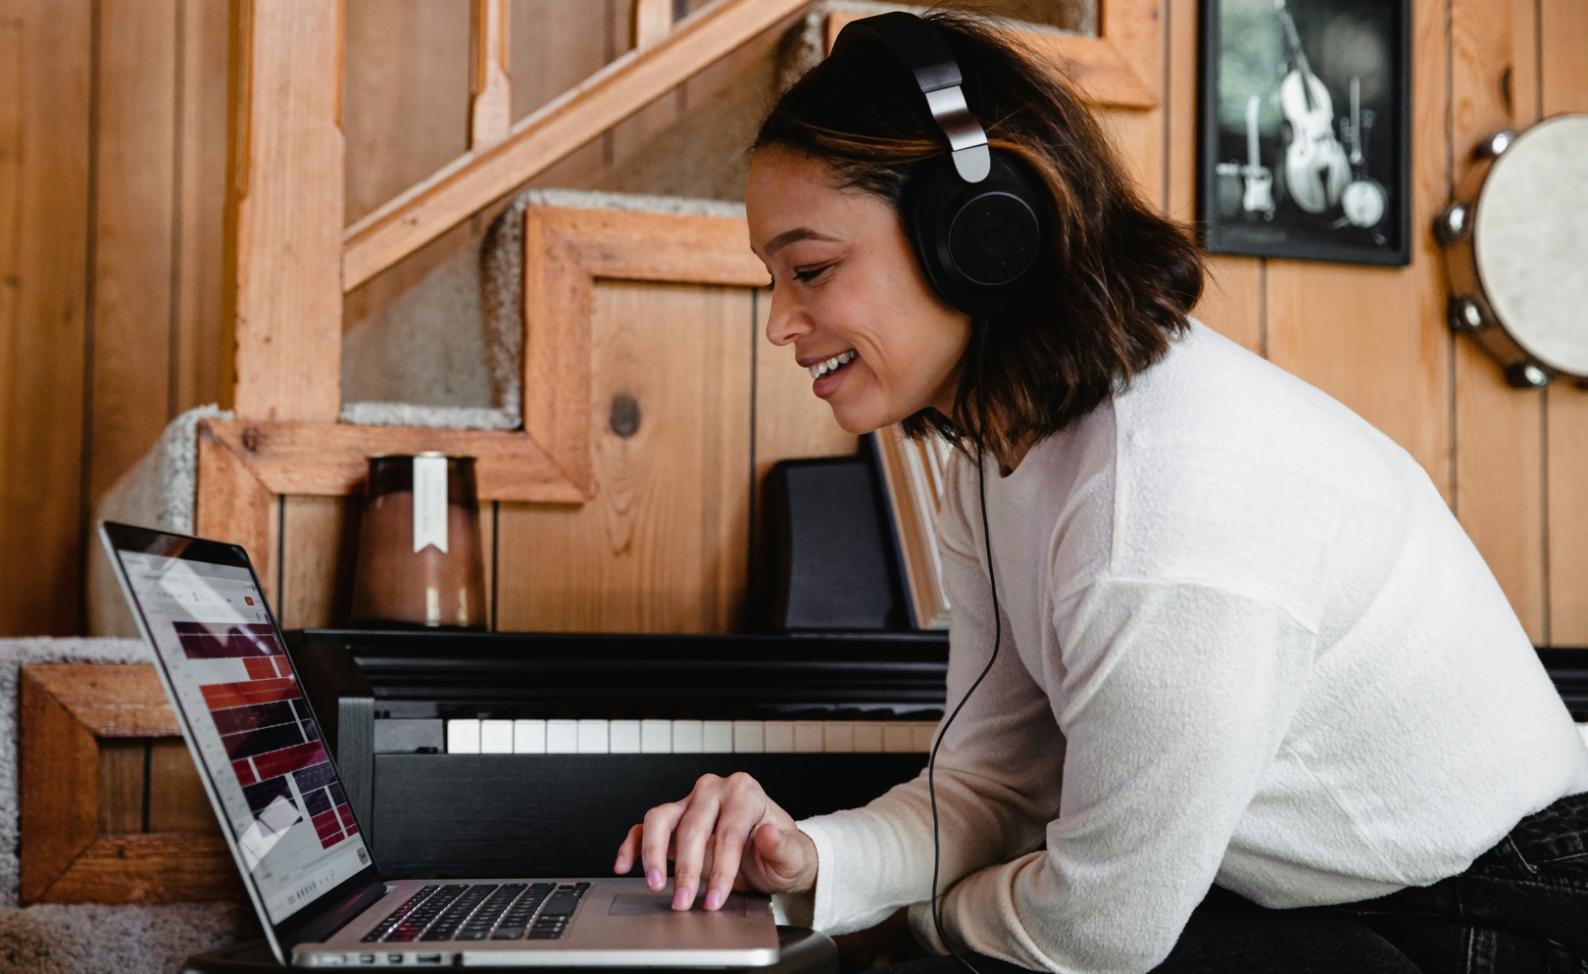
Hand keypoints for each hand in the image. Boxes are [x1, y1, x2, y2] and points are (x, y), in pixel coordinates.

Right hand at [613, 771, 817, 910]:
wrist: (773, 856)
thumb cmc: (781, 854)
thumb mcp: (793, 856)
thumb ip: (783, 846)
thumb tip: (767, 834)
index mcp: (745, 793)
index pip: (728, 832)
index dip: (720, 868)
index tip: (715, 897)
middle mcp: (714, 791)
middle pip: (693, 826)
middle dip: (687, 869)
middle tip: (684, 902)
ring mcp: (689, 802)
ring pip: (661, 818)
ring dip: (653, 853)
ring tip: (655, 883)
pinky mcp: (673, 819)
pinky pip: (645, 827)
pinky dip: (633, 845)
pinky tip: (624, 864)